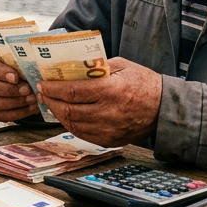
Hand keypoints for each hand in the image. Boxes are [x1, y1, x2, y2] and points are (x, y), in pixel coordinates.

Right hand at [0, 47, 38, 120]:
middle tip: (28, 90)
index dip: (0, 71)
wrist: (18, 73)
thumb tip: (35, 66)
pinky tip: (30, 109)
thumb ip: (22, 58)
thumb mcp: (19, 55)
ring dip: (14, 103)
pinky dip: (16, 113)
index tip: (16, 77)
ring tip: (32, 100)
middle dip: (9, 90)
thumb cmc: (18, 61)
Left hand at [38, 57, 162, 147]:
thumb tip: (72, 67)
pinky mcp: (109, 140)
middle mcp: (107, 112)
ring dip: (58, 113)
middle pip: (68, 109)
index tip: (43, 83)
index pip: (72, 91)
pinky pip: (83, 134)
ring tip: (51, 103)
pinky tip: (66, 115)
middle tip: (42, 93)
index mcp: (110, 90)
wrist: (164, 109)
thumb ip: (97, 67)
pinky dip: (70, 124)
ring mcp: (108, 130)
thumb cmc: (144, 83)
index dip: (53, 88)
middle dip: (51, 101)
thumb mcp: (122, 66)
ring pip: (72, 124)